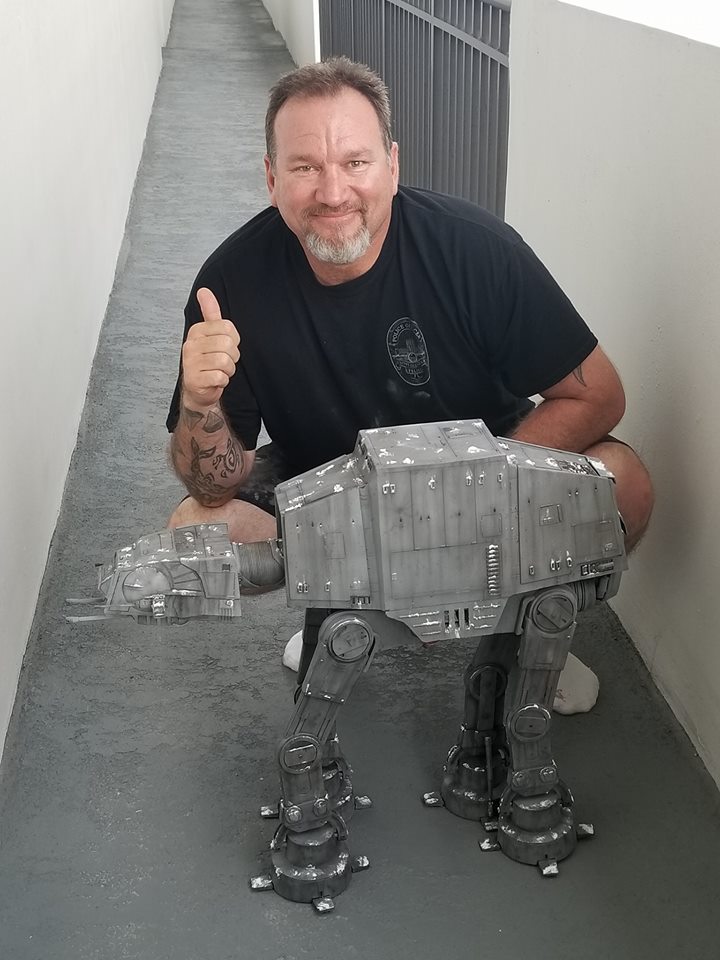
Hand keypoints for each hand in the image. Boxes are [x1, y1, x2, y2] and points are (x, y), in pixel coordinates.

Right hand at [181, 288, 239, 409]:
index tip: (226, 348)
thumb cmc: (208, 361)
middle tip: (223, 362)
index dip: (234, 340)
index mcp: (197, 331)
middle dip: (232, 357)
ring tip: (219, 371)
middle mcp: (190, 344)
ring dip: (228, 370)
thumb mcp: (210, 335)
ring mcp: (190, 362)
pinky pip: (220, 377)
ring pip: (225, 361)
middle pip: (228, 345)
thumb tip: (204, 290)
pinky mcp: (194, 379)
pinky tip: (215, 380)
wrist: (198, 390)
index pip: (227, 328)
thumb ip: (210, 313)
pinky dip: (223, 380)